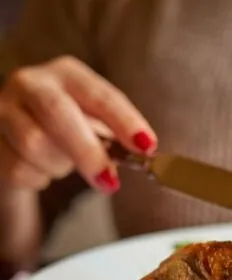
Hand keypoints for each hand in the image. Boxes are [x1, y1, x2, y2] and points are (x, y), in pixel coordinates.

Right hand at [0, 55, 156, 192]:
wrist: (17, 136)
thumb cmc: (69, 129)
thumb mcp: (95, 125)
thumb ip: (117, 137)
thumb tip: (143, 155)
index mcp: (68, 74)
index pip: (99, 94)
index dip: (124, 120)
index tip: (146, 146)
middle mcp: (31, 83)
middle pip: (57, 112)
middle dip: (88, 151)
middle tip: (110, 182)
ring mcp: (3, 108)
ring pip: (35, 144)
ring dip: (59, 166)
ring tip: (64, 164)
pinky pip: (19, 169)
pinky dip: (39, 178)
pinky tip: (41, 169)